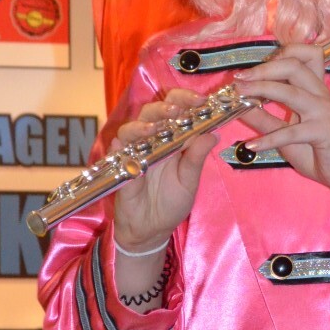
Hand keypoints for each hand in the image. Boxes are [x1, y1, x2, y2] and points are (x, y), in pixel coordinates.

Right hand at [112, 89, 214, 253]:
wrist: (152, 229)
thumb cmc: (172, 203)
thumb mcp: (190, 181)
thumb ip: (197, 158)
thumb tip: (213, 133)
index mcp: (174, 139)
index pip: (177, 110)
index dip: (186, 100)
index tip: (201, 100)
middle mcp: (153, 140)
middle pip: (153, 112)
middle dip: (164, 107)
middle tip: (176, 110)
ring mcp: (134, 152)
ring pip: (132, 128)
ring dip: (142, 125)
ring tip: (153, 129)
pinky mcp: (119, 167)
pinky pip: (116, 152)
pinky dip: (119, 145)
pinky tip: (123, 144)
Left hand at [234, 47, 329, 208]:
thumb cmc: (318, 150)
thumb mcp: (285, 132)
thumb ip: (264, 118)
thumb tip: (238, 106)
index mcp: (315, 89)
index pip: (305, 54)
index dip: (279, 55)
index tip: (254, 70)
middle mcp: (320, 94)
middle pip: (293, 65)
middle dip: (263, 69)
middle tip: (239, 79)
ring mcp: (323, 112)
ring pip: (290, 91)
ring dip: (261, 89)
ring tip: (240, 97)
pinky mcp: (323, 132)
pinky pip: (290, 132)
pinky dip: (268, 139)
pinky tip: (251, 145)